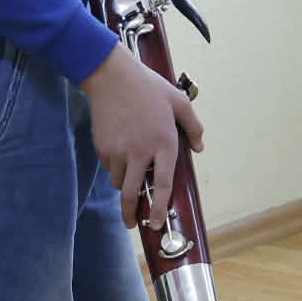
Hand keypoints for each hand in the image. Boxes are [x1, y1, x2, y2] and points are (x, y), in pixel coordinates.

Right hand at [79, 44, 204, 225]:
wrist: (112, 76)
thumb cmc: (148, 87)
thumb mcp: (178, 101)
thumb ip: (193, 126)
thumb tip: (199, 148)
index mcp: (163, 142)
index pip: (162, 184)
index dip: (159, 208)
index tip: (157, 224)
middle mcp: (140, 152)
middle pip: (133, 194)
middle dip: (132, 214)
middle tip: (134, 223)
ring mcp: (119, 151)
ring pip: (120, 182)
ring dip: (125, 185)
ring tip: (130, 173)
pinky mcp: (103, 148)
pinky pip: (110, 167)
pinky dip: (115, 167)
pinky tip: (120, 149)